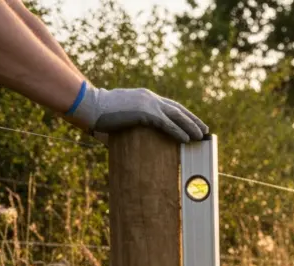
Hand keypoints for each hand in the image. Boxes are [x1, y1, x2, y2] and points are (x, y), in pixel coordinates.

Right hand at [70, 86, 207, 142]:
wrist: (89, 105)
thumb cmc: (99, 113)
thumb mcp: (120, 116)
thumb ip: (130, 123)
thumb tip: (129, 140)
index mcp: (145, 97)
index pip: (169, 105)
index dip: (183, 114)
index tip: (193, 122)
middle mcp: (150, 98)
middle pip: (178, 109)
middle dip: (193, 120)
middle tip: (204, 130)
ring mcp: (149, 104)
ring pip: (177, 116)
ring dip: (191, 126)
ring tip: (201, 136)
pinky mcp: (145, 113)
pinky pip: (167, 124)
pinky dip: (179, 132)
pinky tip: (187, 139)